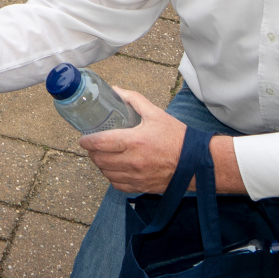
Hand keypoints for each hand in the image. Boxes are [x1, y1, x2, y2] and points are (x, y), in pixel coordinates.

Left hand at [78, 89, 244, 195]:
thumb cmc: (176, 137)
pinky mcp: (141, 187)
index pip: (100, 143)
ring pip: (107, 173)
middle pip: (100, 159)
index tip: (82, 138)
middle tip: (92, 145)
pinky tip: (114, 169)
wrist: (196, 162)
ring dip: (101, 164)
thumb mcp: (155, 113)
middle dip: (92, 152)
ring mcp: (136, 176)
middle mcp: (132, 161)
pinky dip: (111, 177)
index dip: (87, 141)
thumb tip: (115, 90)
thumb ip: (133, 100)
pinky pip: (118, 185)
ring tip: (102, 155)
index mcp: (134, 141)